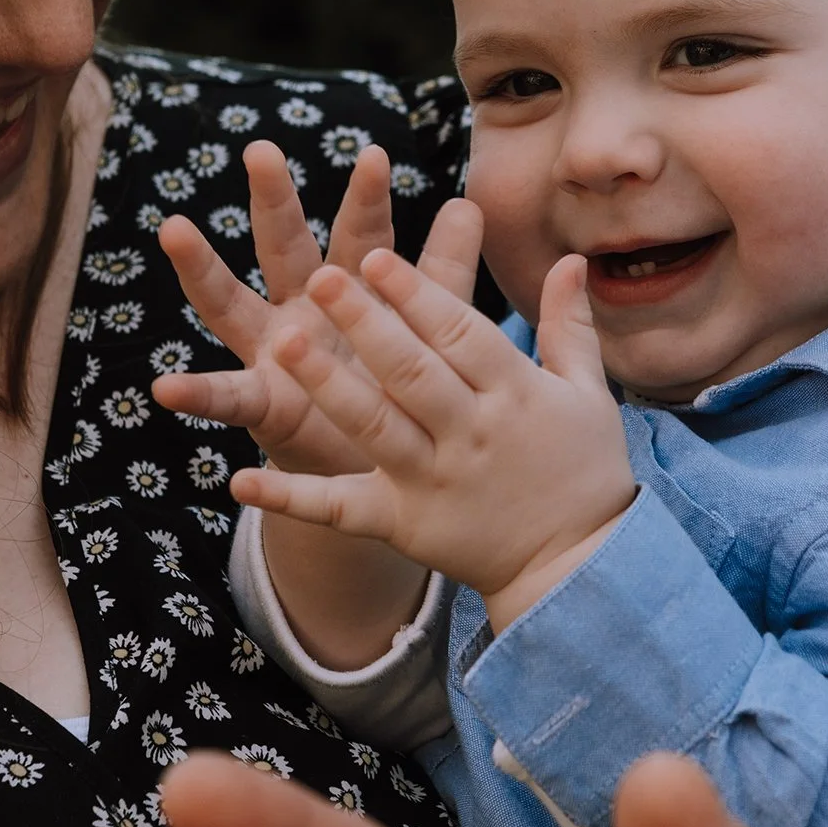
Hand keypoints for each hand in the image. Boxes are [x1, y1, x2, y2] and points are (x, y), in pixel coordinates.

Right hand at [152, 141, 482, 475]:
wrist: (388, 462)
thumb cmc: (404, 382)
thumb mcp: (431, 326)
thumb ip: (444, 269)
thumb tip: (468, 202)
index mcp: (349, 284)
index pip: (360, 232)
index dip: (368, 197)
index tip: (376, 155)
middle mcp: (302, 306)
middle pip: (285, 245)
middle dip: (274, 200)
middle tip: (261, 150)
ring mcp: (274, 351)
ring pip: (231, 302)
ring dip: (202, 266)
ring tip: (173, 228)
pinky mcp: (264, 403)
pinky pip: (226, 397)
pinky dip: (196, 394)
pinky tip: (166, 388)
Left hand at [229, 249, 635, 622]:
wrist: (578, 569)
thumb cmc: (584, 470)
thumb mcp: (587, 394)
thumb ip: (569, 325)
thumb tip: (569, 259)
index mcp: (516, 395)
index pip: (461, 334)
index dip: (418, 295)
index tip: (376, 257)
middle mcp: (471, 434)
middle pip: (411, 372)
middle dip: (367, 323)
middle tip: (323, 278)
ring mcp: (433, 481)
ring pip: (373, 426)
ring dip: (327, 384)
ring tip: (284, 342)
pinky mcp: (403, 525)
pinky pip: (340, 511)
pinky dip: (290, 500)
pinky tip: (240, 482)